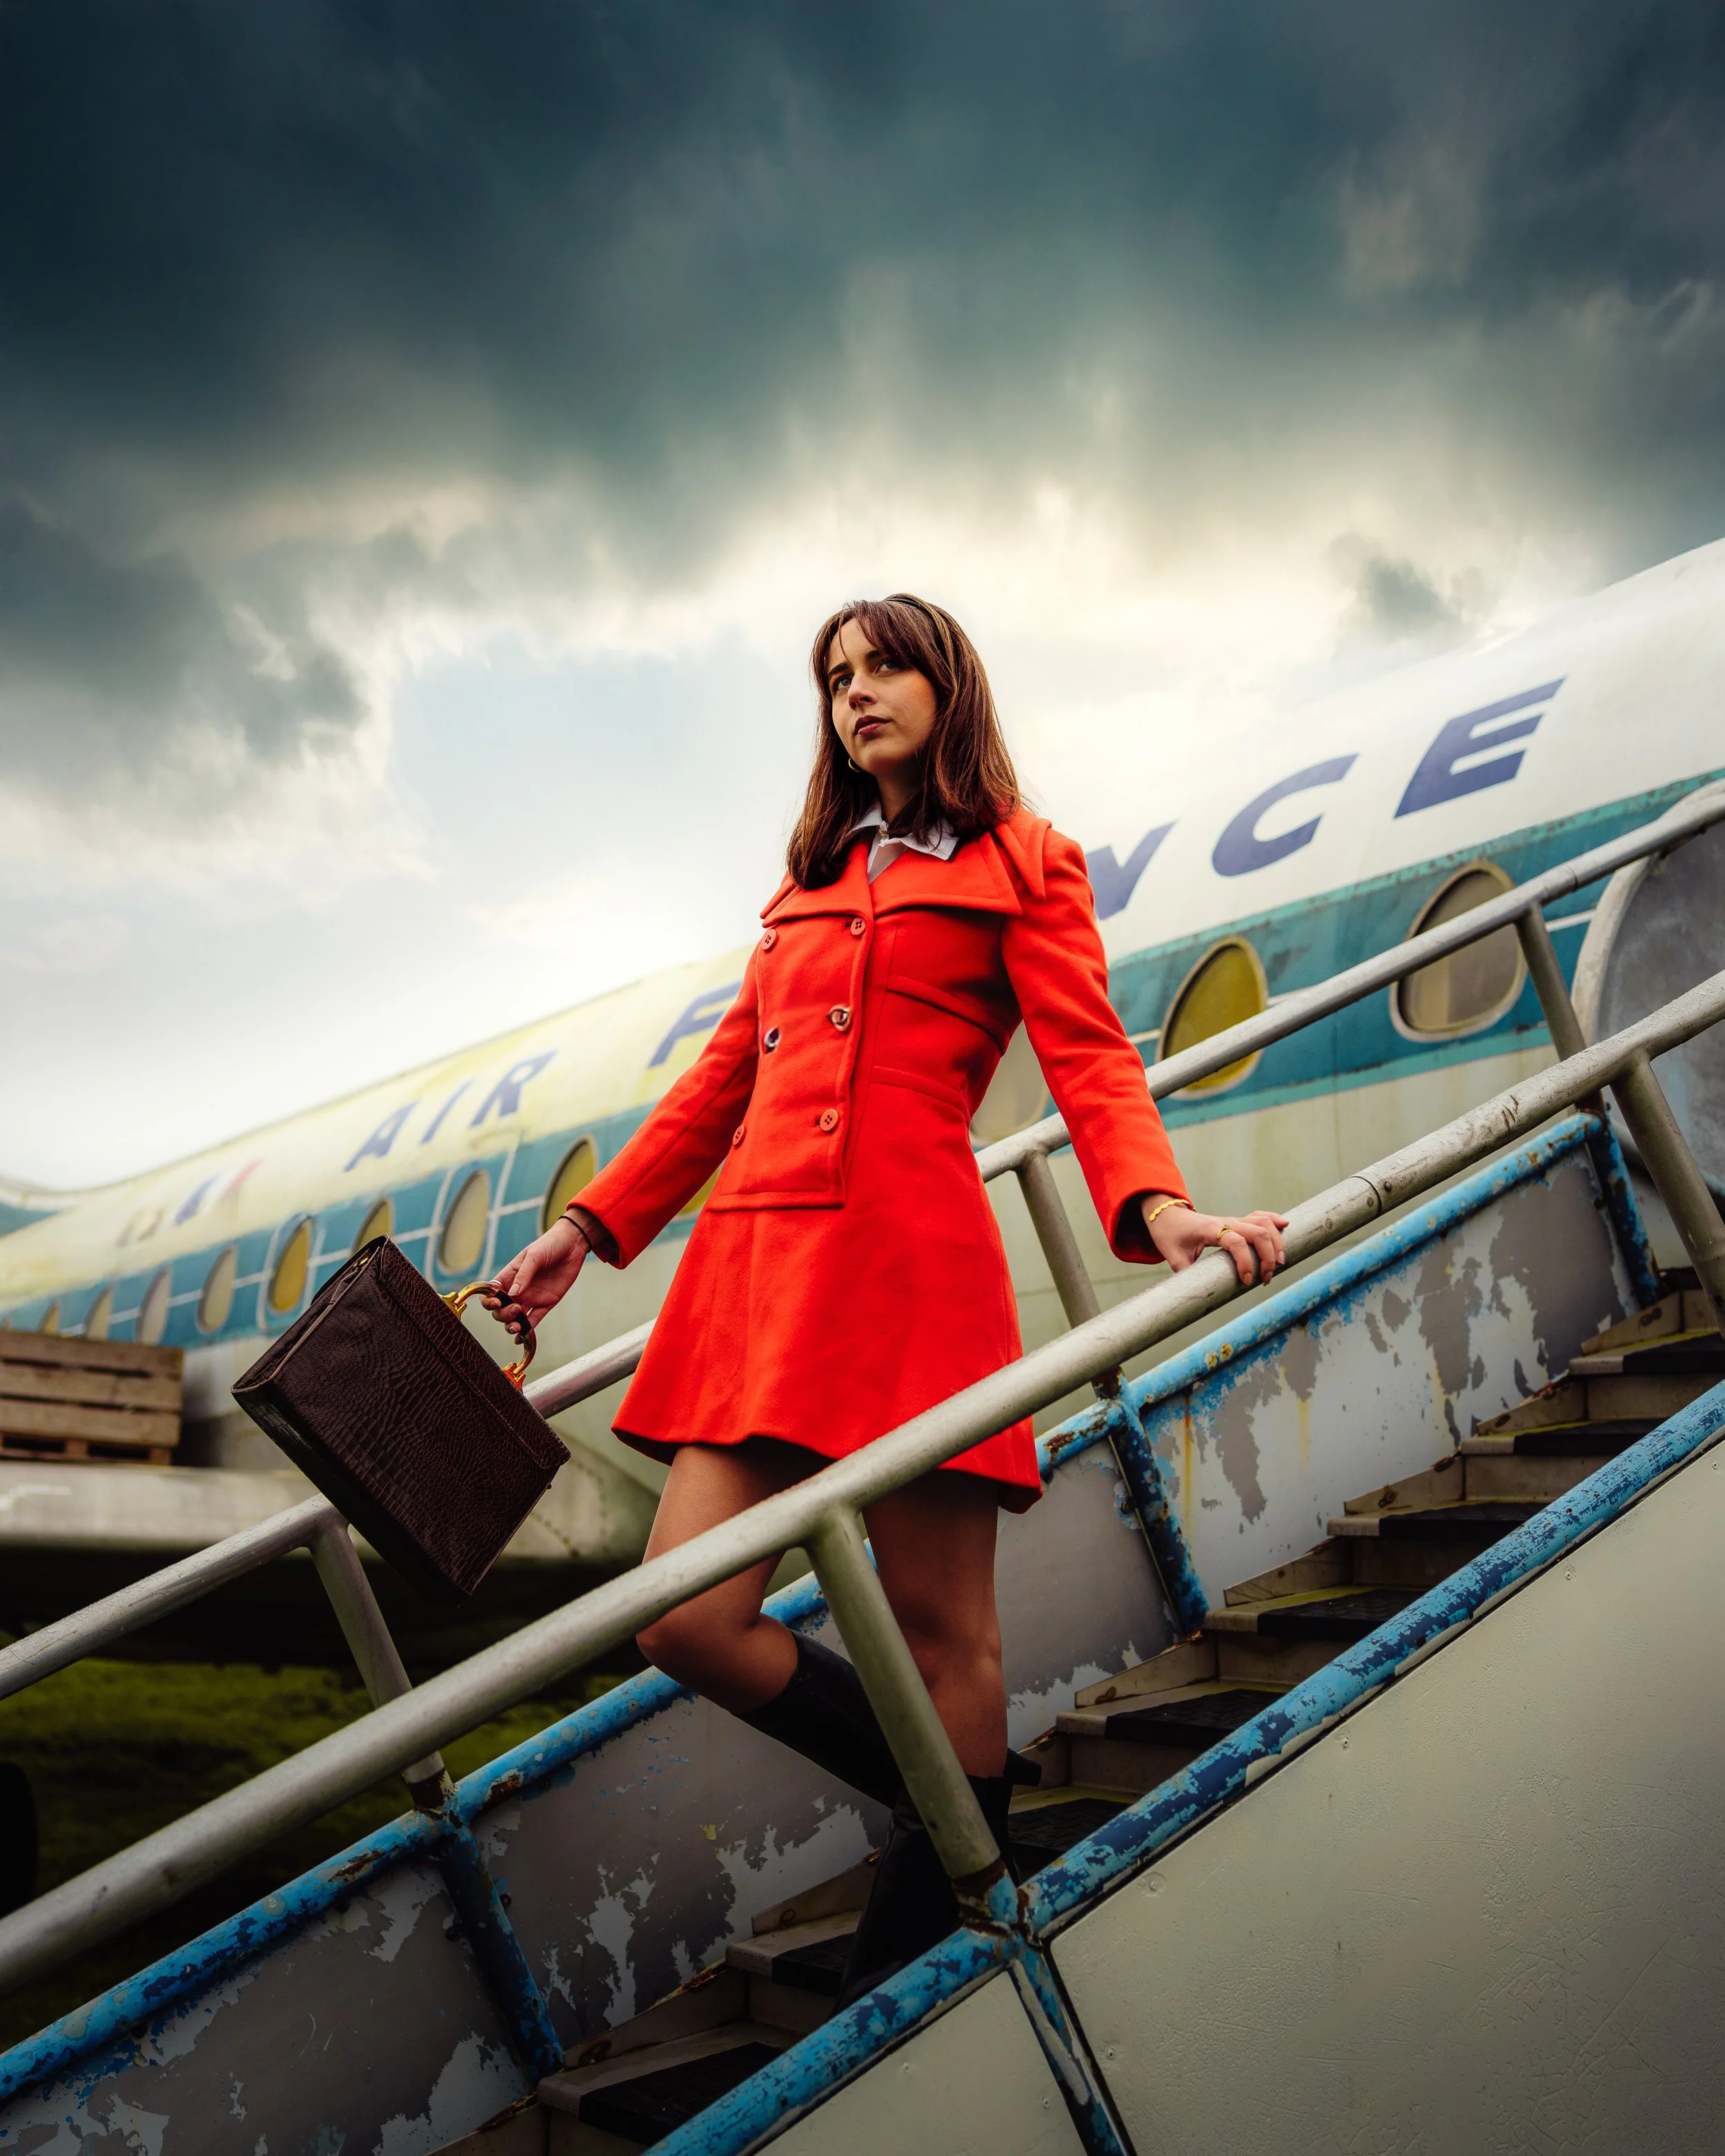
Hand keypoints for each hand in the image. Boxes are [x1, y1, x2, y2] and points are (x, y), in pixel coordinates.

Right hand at [482, 1215, 589, 1337]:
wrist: (573, 1245)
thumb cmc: (550, 1244)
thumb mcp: (535, 1256)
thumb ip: (524, 1274)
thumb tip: (513, 1294)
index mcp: (509, 1276)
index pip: (490, 1293)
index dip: (489, 1301)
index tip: (497, 1302)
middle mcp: (517, 1289)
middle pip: (501, 1310)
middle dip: (503, 1314)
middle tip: (516, 1309)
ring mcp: (531, 1298)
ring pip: (515, 1318)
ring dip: (512, 1326)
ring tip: (517, 1327)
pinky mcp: (546, 1303)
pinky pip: (533, 1320)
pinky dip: (526, 1331)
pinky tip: (521, 1338)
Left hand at [1145, 1197, 1288, 1286]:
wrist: (1167, 1214)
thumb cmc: (1170, 1235)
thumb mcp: (1173, 1256)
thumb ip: (1186, 1275)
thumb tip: (1194, 1298)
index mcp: (1210, 1230)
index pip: (1235, 1241)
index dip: (1245, 1261)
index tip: (1246, 1282)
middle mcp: (1225, 1222)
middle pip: (1257, 1231)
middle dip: (1268, 1256)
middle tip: (1266, 1279)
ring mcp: (1233, 1220)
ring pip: (1263, 1222)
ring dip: (1276, 1241)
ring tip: (1280, 1263)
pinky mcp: (1237, 1222)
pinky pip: (1260, 1216)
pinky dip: (1274, 1220)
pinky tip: (1285, 1226)